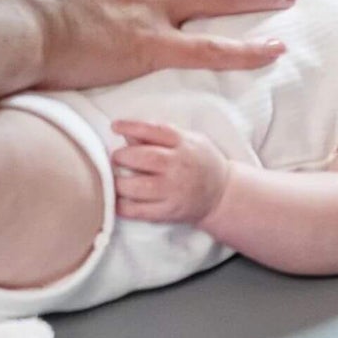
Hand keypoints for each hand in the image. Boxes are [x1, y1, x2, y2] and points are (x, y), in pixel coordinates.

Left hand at [111, 119, 229, 224]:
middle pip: (146, 158)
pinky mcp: (169, 211)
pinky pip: (141, 211)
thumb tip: (128, 135)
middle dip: (123, 156)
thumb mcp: (188, 139)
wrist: (222, 193)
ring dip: (121, 183)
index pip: (154, 131)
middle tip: (116, 157)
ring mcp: (174, 191)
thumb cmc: (201, 161)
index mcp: (183, 144)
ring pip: (140, 187)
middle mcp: (178, 166)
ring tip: (116, 180)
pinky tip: (117, 201)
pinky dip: (124, 207)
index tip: (115, 126)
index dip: (131, 126)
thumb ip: (159, 135)